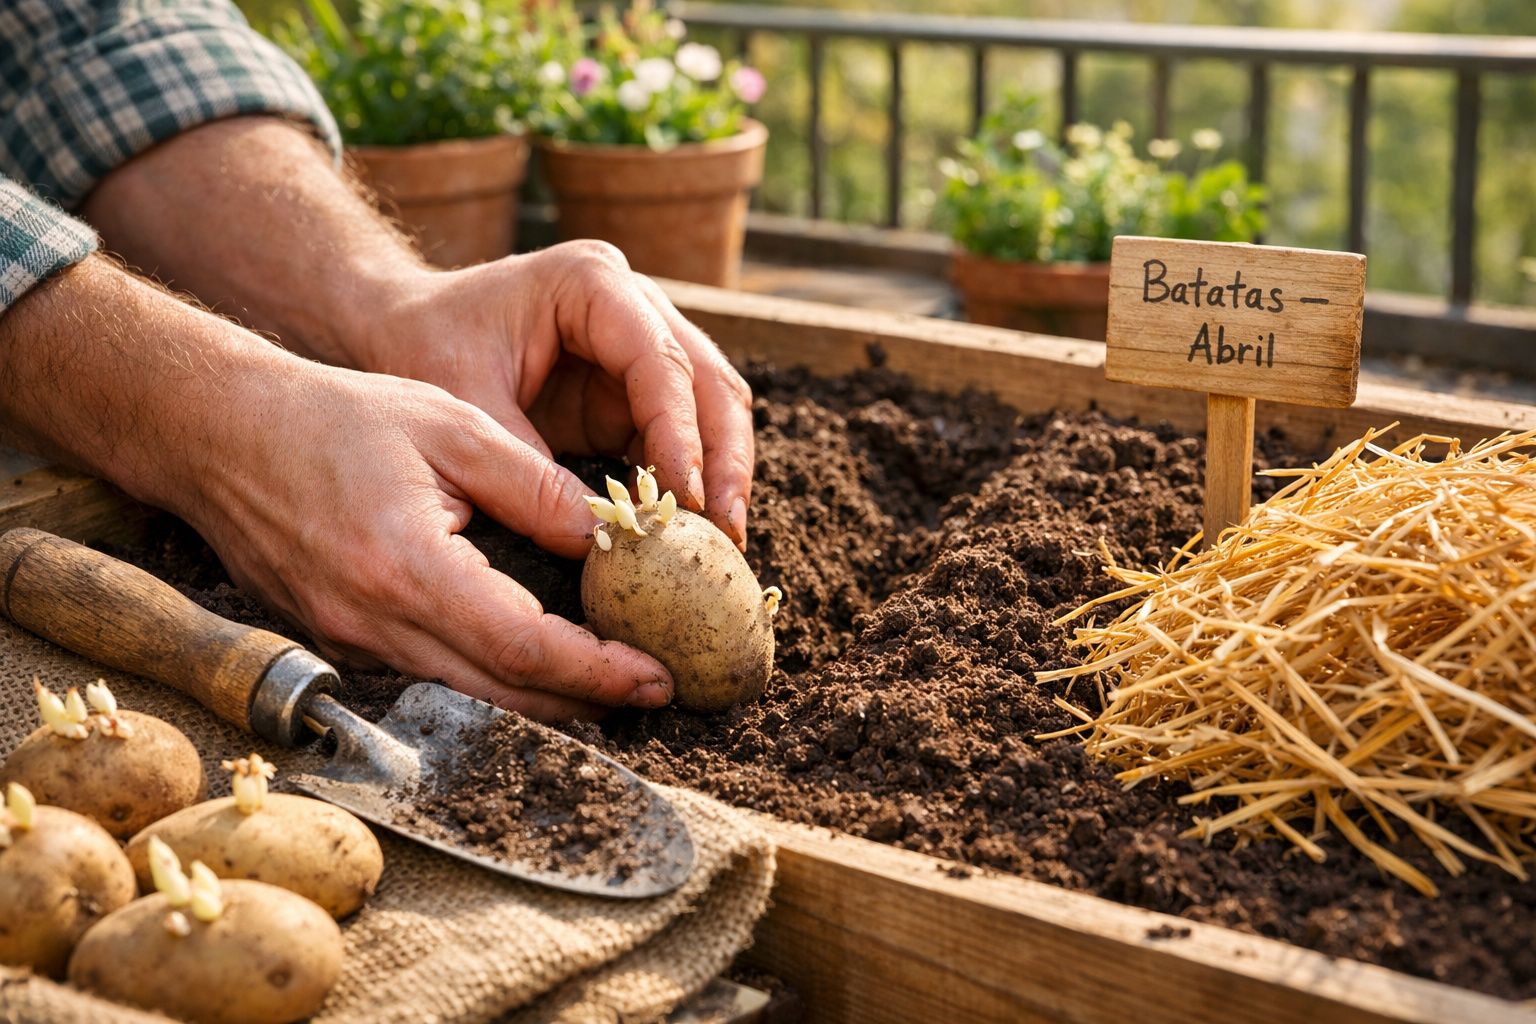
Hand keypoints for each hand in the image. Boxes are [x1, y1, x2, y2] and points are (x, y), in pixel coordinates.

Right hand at [175, 359, 677, 720]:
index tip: (657, 676)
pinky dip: (494, 677)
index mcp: (408, 568)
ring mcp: (350, 640)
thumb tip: (606, 538)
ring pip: (468, 693)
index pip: (524, 649)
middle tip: (656, 692)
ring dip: (545, 697)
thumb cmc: (335, 416)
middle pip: (502, 693)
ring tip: (612, 683)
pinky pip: (432, 674)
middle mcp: (375, 623)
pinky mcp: (340, 638)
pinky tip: (536, 662)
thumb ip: (534, 486)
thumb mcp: (450, 426)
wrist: (220, 431)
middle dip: (586, 701)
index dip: (598, 673)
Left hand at [363, 242, 755, 548]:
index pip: (660, 359)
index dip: (680, 432)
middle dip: (724, 459)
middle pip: (708, 380)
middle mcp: (633, 304)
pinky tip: (690, 531)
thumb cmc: (424, 347)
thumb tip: (596, 533)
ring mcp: (641, 343)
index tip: (687, 497)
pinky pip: (683, 435)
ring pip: (712, 407)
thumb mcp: (464, 404)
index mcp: (591, 283)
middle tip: (726, 530)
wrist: (400, 327)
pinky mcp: (633, 388)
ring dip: (720, 474)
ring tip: (721, 540)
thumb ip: (526, 463)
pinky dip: (690, 481)